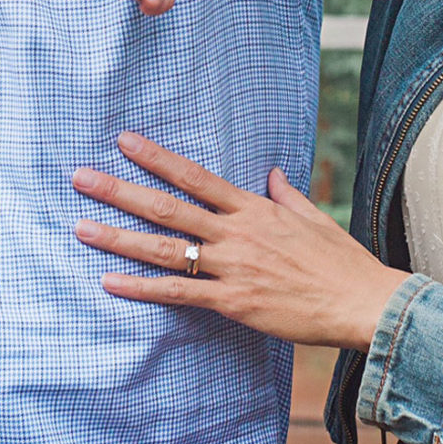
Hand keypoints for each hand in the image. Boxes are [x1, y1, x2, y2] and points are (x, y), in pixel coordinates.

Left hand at [72, 131, 408, 351]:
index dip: (156, 157)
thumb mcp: (313, 217)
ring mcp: (232, 267)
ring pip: (164, 248)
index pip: (195, 176)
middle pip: (167, 206)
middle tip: (81, 178)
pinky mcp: (233, 302)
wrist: (362, 301)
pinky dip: (142, 288)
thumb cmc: (340, 262)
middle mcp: (236, 232)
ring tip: (82, 227)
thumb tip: (272, 173)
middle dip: (120, 191)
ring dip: (119, 237)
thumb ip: (285, 195)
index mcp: (253, 208)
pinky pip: (178, 294)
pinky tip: (111, 282)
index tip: (124, 141)